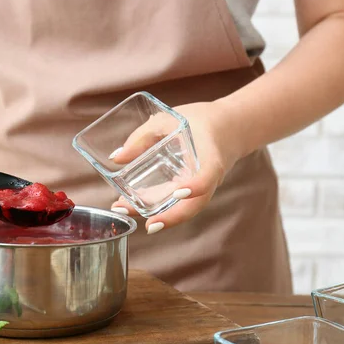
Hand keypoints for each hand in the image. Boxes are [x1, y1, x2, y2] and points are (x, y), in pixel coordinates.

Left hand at [110, 101, 241, 233]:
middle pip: (194, 205)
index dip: (196, 186)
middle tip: (146, 224)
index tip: (179, 192)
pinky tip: (131, 205)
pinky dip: (157, 208)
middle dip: (170, 217)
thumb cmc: (198, 121)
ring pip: (183, 209)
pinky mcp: (193, 192)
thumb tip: (117, 158)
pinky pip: (177, 205)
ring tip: (124, 210)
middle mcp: (210, 178)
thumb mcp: (169, 119)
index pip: (208, 176)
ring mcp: (202, 188)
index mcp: (210, 156)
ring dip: (157, 216)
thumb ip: (143, 137)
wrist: (227, 127)